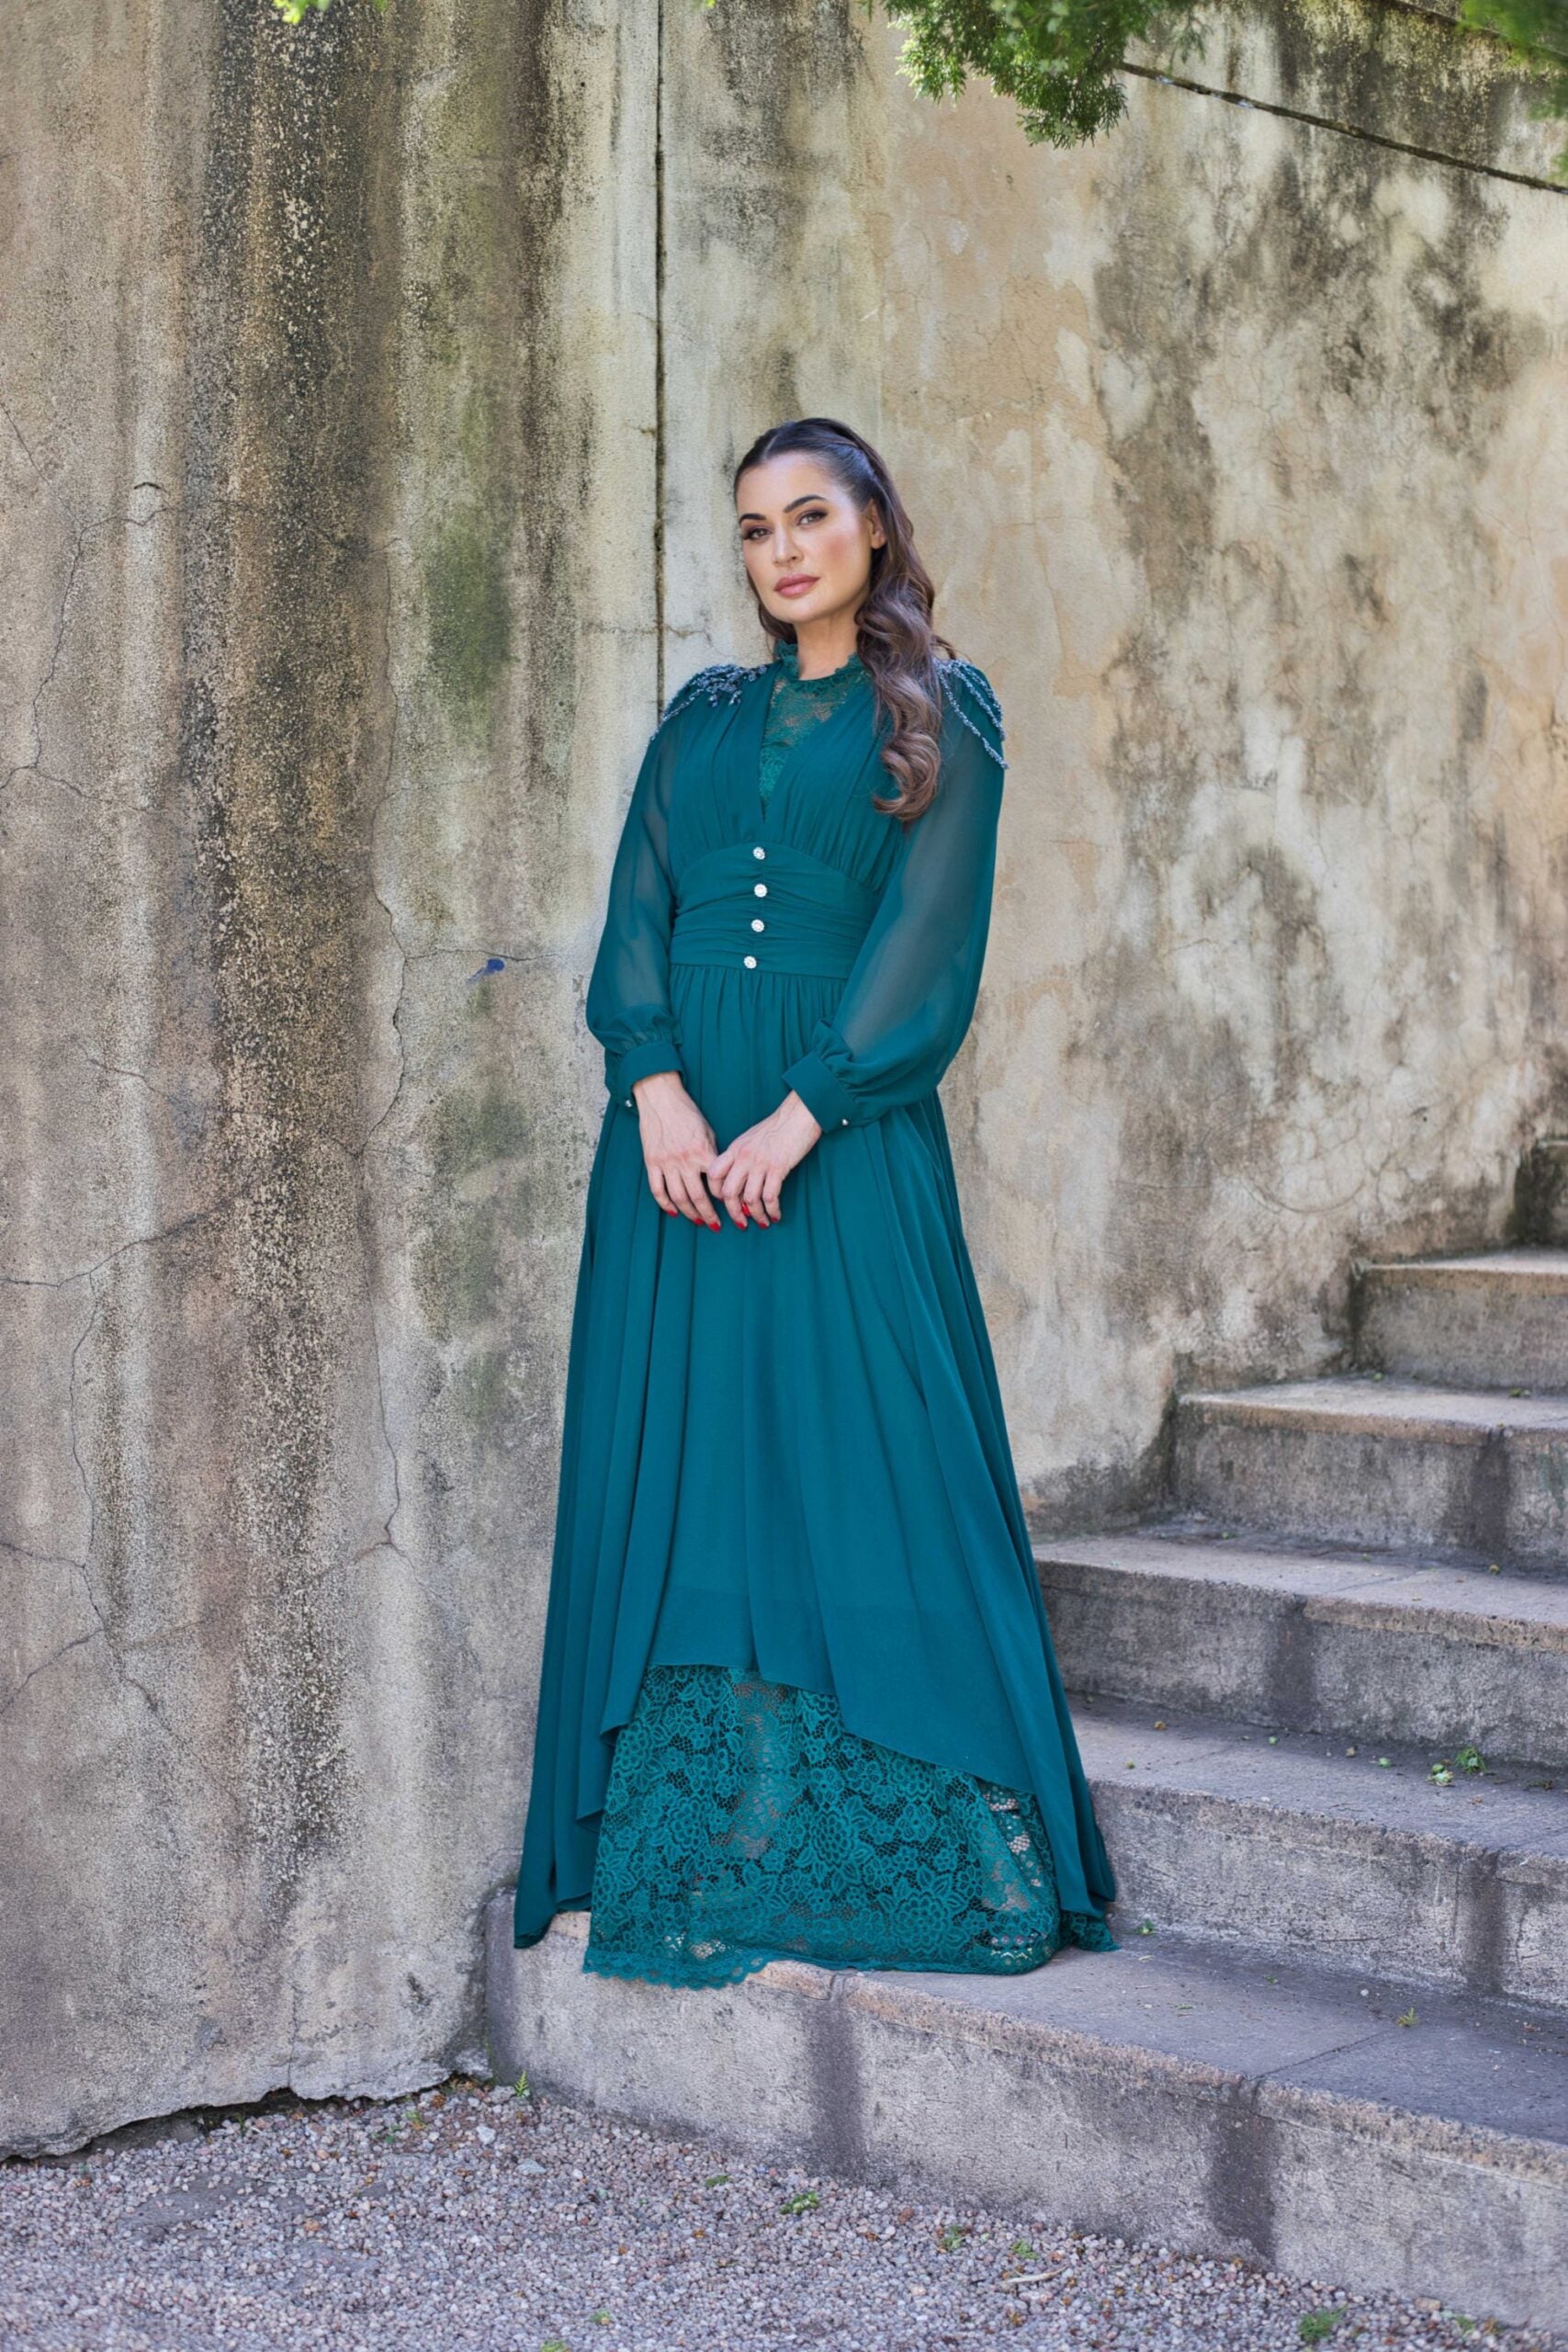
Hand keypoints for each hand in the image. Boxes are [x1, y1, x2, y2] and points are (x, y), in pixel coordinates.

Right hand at [630, 1071, 724, 1226]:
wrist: (661, 1098)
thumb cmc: (687, 1113)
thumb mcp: (708, 1131)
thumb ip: (713, 1154)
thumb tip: (721, 1176)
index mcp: (702, 1151)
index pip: (717, 1183)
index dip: (726, 1198)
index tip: (732, 1206)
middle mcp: (685, 1160)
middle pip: (698, 1196)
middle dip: (709, 1215)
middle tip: (716, 1226)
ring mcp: (667, 1162)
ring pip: (678, 1197)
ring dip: (689, 1213)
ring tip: (698, 1221)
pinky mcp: (652, 1162)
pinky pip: (657, 1189)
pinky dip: (665, 1204)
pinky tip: (673, 1212)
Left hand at [706, 1089, 821, 1227]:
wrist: (798, 1115)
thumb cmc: (777, 1127)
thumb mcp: (751, 1139)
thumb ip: (741, 1157)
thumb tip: (740, 1181)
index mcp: (734, 1149)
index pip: (713, 1174)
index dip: (715, 1193)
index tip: (725, 1202)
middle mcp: (743, 1157)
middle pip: (728, 1192)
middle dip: (733, 1212)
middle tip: (741, 1223)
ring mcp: (760, 1163)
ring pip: (749, 1199)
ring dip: (756, 1215)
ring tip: (762, 1223)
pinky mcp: (778, 1168)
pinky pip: (770, 1197)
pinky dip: (772, 1210)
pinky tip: (776, 1215)